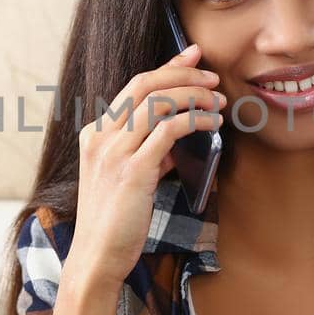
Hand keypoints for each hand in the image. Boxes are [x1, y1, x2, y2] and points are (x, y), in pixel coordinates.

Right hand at [66, 44, 225, 285]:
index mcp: (95, 134)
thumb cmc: (114, 222)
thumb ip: (150, 153)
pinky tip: (211, 126)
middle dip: (183, 74)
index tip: (194, 56)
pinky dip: (194, 121)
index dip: (168, 67)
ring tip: (218, 103)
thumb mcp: (129, 178)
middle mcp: (100, 136)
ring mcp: (114, 152)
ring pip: (158, 102)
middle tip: (212, 78)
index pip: (134, 86)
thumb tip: (178, 138)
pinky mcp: (132, 171)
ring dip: (194, 97)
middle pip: (145, 84)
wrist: (96, 258)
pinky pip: (168, 131)